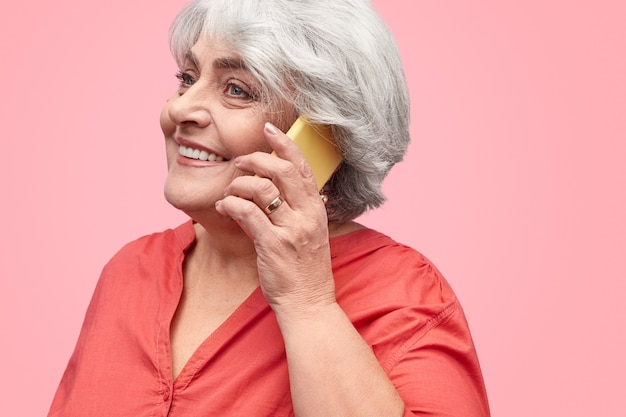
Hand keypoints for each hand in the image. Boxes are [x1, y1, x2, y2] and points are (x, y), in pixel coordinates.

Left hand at [215, 122, 335, 315]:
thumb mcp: (310, 234)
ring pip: (262, 188)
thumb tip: (271, 190)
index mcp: (317, 209)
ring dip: (239, 184)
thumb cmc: (306, 270)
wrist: (308, 303)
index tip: (269, 129)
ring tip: (229, 190)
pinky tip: (223, 207)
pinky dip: (230, 204)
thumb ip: (297, 210)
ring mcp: (291, 229)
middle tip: (240, 160)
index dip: (285, 143)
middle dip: (257, 158)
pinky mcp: (273, 245)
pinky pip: (247, 213)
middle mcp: (307, 215)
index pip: (303, 167)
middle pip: (283, 170)